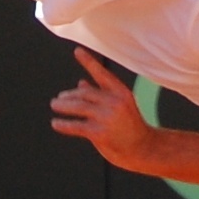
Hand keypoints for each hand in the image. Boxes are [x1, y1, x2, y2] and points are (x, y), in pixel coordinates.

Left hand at [47, 49, 153, 167]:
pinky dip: (64, 124)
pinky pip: (76, 126)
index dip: (89, 62)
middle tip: (58, 100)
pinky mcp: (99, 133)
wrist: (143, 148)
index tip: (77, 51)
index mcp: (121, 92)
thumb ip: (101, 94)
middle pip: (84, 93)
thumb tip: (81, 83)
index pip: (102, 74)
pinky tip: (56, 123)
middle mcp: (114, 102)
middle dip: (69, 96)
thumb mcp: (120, 107)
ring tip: (55, 105)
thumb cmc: (130, 126)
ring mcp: (106, 117)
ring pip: (78, 107)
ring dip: (63, 106)